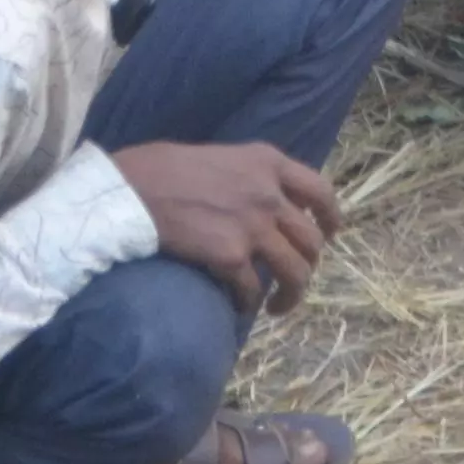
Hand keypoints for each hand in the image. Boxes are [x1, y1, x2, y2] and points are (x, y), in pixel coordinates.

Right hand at [111, 139, 339, 316]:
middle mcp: (269, 193)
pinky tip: (240, 307)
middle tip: (296, 279)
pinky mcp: (231, 256)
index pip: (321, 190)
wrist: (132, 189)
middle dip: (309, 265)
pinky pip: (254, 290)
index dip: (331, 217)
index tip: (331, 234)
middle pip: (311, 240)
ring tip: (280, 307)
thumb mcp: (223, 156)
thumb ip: (252, 176)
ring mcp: (253, 225)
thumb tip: (266, 202)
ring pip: (295, 271)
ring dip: (291, 294)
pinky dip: (250, 304)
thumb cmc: (164, 168)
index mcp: (268, 162)